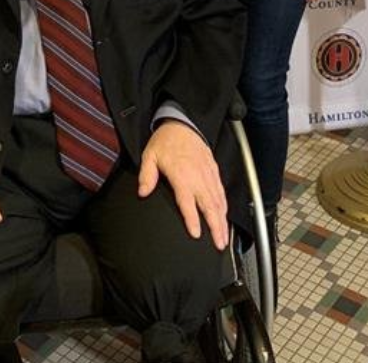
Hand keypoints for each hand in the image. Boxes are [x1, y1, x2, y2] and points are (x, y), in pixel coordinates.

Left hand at [138, 120, 227, 250]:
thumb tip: (143, 192)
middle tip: (219, 244)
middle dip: (215, 226)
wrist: (182, 123)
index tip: (197, 234)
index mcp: (181, 174)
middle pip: (209, 205)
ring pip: (218, 200)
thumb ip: (146, 175)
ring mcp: (207, 173)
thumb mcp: (150, 155)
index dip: (192, 219)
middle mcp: (197, 176)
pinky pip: (221, 190)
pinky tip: (224, 215)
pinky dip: (224, 205)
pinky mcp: (213, 170)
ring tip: (224, 237)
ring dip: (222, 220)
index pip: (188, 201)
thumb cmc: (166, 140)